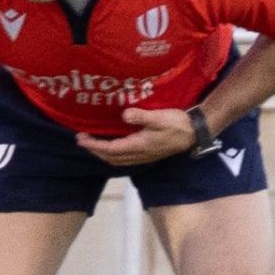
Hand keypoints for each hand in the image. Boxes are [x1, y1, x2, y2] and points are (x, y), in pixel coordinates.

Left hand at [74, 106, 196, 166]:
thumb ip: (141, 117)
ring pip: (117, 160)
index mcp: (138, 146)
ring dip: (103, 153)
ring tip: (93, 144)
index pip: (110, 149)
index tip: (80, 138)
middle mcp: (138, 155)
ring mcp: (143, 157)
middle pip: (110, 157)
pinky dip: (113, 154)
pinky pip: (124, 158)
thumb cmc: (176, 124)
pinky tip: (112, 146)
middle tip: (82, 140)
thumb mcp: (159, 117)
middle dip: (95, 150)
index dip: (94, 145)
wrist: (194, 133)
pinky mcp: (147, 154)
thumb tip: (124, 114)